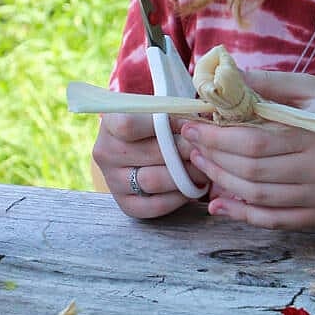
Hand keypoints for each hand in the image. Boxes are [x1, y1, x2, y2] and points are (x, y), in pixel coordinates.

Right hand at [92, 112, 209, 217]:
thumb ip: (177, 113)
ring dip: (185, 176)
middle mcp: (106, 152)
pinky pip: (154, 206)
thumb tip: (205, 124)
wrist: (135, 142)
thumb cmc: (153, 120)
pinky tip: (191, 187)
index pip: (130, 125)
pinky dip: (178, 198)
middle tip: (208, 151)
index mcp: (111, 123)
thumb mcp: (159, 108)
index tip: (187, 126)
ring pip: (153, 181)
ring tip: (204, 169)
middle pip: (151, 154)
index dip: (165, 125)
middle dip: (186, 152)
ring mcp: (112, 180)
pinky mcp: (125, 203)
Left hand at [179, 70, 314, 228]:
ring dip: (222, 182)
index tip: (192, 124)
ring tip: (202, 164)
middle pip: (252, 171)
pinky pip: (274, 221)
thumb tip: (227, 78)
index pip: (255, 141)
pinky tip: (220, 203)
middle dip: (214, 156)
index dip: (217, 135)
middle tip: (190, 143)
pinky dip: (243, 214)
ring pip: (258, 197)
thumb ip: (271, 84)